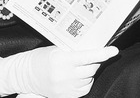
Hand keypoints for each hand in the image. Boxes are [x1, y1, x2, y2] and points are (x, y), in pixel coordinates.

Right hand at [0, 45, 118, 97]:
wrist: (25, 75)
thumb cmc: (40, 58)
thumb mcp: (56, 49)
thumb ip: (73, 50)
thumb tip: (93, 48)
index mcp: (62, 60)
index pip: (88, 56)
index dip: (103, 53)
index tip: (114, 50)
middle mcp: (65, 75)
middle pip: (92, 68)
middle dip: (95, 60)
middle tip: (92, 55)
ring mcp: (66, 87)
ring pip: (90, 78)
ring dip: (89, 71)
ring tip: (79, 66)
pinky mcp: (66, 96)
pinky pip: (85, 88)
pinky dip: (85, 81)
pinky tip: (78, 76)